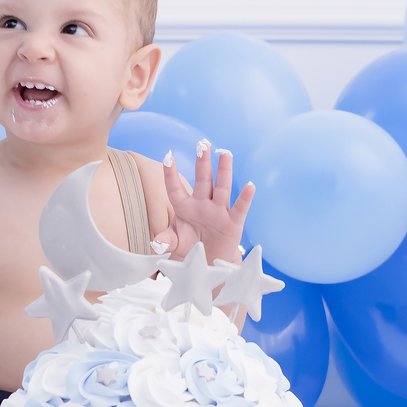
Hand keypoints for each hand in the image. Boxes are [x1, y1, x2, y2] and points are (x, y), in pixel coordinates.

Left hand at [153, 144, 253, 267]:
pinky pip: (239, 208)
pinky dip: (245, 198)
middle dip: (202, 162)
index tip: (168, 157)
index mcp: (185, 206)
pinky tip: (250, 186)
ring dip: (223, 172)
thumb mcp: (175, 242)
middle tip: (203, 144)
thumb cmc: (190, 245)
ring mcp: (218, 211)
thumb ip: (166, 240)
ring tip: (225, 154)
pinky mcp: (233, 222)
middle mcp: (202, 204)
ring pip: (221, 188)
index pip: (176, 188)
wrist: (209, 261)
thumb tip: (156, 243)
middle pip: (202, 180)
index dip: (171, 174)